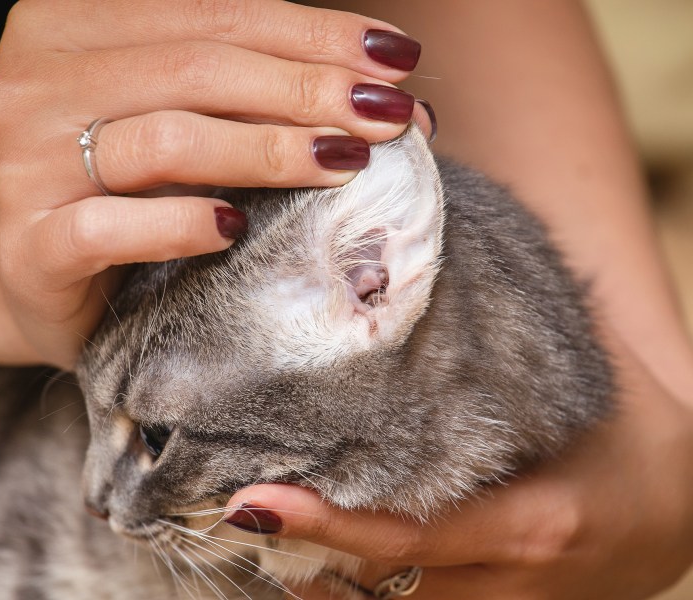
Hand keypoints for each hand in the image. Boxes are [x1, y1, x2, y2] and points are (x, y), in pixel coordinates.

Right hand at [0, 0, 420, 368]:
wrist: (34, 273)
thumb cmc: (121, 192)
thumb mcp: (176, 120)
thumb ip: (249, 93)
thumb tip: (387, 91)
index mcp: (68, 27)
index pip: (211, 14)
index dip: (311, 32)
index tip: (393, 58)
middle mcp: (33, 83)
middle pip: (194, 68)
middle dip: (306, 89)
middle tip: (385, 116)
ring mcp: (23, 165)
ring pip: (163, 139)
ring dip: (267, 150)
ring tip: (343, 163)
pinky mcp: (28, 246)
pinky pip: (107, 227)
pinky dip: (179, 224)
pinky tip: (234, 230)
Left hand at [226, 334, 692, 598]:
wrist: (680, 508)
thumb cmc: (626, 434)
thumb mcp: (584, 384)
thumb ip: (511, 343)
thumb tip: (430, 270)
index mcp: (533, 526)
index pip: (407, 536)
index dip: (326, 524)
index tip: (251, 504)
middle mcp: (512, 588)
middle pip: (381, 585)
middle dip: (307, 554)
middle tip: (238, 502)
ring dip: (322, 577)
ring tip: (265, 523)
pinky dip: (356, 587)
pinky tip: (316, 554)